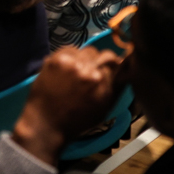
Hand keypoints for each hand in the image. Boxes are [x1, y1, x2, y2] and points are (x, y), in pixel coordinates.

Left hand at [12, 46, 128, 165]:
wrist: (47, 124)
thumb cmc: (77, 120)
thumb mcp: (105, 108)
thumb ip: (116, 86)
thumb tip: (125, 68)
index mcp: (104, 82)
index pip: (114, 61)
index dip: (111, 65)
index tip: (106, 69)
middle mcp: (89, 70)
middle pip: (100, 53)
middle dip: (97, 62)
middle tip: (88, 73)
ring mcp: (71, 63)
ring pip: (84, 50)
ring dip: (83, 58)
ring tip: (75, 72)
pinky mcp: (56, 59)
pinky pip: (69, 48)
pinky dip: (69, 56)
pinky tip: (65, 69)